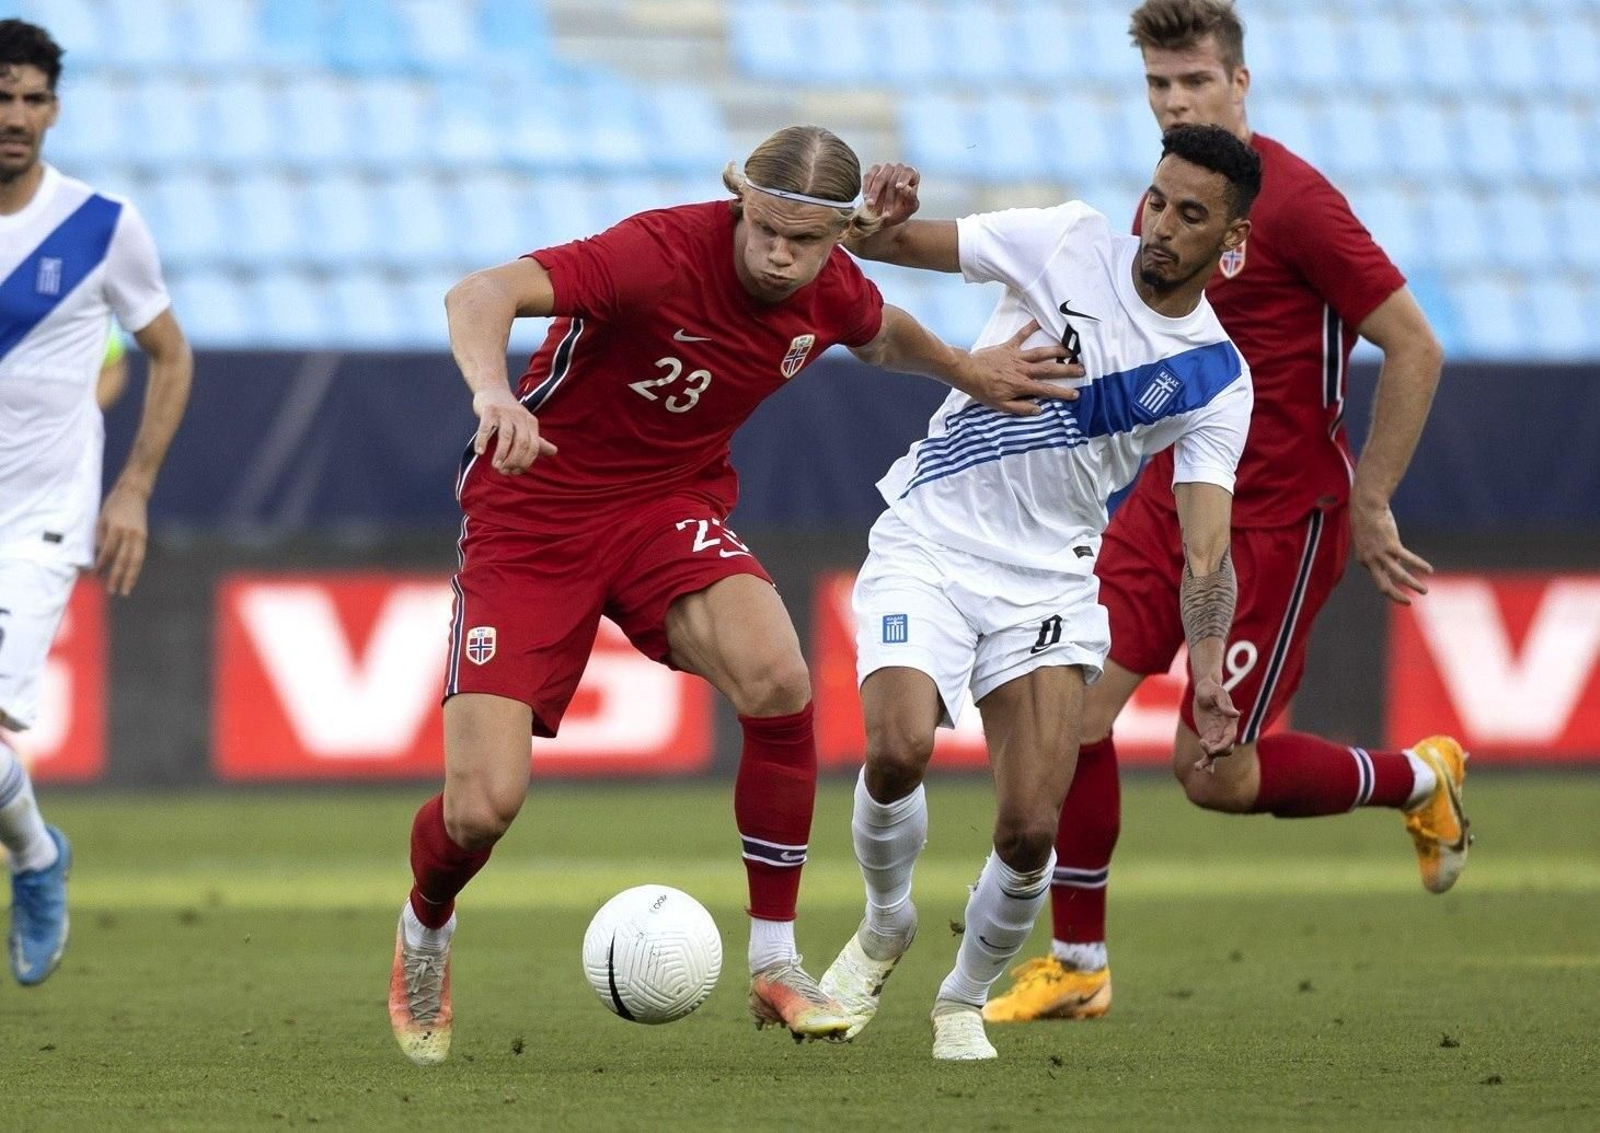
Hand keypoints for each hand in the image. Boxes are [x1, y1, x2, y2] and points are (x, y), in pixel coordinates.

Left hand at [95, 483, 148, 596]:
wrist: (134, 493)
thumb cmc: (113, 505)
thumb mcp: (101, 519)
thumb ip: (101, 538)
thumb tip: (99, 558)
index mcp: (115, 528)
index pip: (108, 551)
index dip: (101, 565)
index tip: (95, 576)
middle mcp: (129, 534)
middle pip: (123, 559)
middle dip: (117, 576)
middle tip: (112, 590)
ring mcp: (139, 536)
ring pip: (135, 561)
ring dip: (130, 577)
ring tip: (125, 590)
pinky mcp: (144, 537)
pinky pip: (140, 556)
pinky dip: (136, 569)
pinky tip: (131, 578)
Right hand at [473, 386, 556, 474]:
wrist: (492, 389)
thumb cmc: (510, 413)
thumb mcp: (526, 424)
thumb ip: (538, 440)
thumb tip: (555, 452)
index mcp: (531, 422)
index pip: (534, 446)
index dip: (526, 462)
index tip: (516, 471)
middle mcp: (520, 417)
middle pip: (521, 443)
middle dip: (514, 460)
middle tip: (504, 471)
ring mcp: (504, 413)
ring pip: (506, 437)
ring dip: (501, 454)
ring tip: (496, 466)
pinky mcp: (489, 410)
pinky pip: (485, 428)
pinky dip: (482, 441)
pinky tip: (480, 452)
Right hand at [862, 162, 921, 226]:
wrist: (887, 215)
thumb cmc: (901, 210)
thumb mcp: (910, 207)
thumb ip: (911, 198)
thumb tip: (907, 188)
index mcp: (912, 176)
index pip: (909, 172)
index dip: (904, 178)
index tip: (899, 187)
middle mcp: (899, 169)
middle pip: (893, 179)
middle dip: (888, 198)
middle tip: (885, 213)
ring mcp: (886, 169)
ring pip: (880, 178)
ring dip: (874, 193)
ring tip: (871, 205)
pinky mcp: (874, 171)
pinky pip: (869, 177)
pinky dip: (866, 188)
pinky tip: (866, 198)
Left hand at [955, 319, 1085, 415]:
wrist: (966, 372)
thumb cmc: (983, 390)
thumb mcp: (1001, 405)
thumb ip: (1021, 408)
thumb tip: (1039, 410)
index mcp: (1022, 385)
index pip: (1047, 390)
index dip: (1062, 393)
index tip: (1076, 394)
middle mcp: (1023, 369)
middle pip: (1050, 368)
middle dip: (1068, 369)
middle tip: (1083, 368)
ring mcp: (1017, 357)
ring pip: (1041, 352)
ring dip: (1057, 350)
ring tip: (1071, 349)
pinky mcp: (1008, 347)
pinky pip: (1021, 336)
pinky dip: (1030, 327)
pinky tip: (1039, 320)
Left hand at [1190, 673, 1239, 772]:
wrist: (1204, 689)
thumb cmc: (1211, 689)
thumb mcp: (1216, 694)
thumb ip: (1224, 704)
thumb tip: (1235, 714)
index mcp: (1230, 723)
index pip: (1229, 739)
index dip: (1222, 745)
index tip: (1210, 748)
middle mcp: (1225, 732)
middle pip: (1225, 749)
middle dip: (1216, 752)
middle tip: (1202, 743)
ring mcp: (1217, 736)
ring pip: (1217, 754)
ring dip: (1209, 761)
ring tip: (1198, 767)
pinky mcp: (1208, 737)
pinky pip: (1208, 752)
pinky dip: (1205, 761)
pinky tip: (1199, 767)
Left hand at [1350, 499, 1431, 604]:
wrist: (1366, 507)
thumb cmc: (1368, 522)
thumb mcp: (1370, 541)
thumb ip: (1381, 553)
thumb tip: (1398, 562)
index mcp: (1364, 561)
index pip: (1379, 574)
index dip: (1391, 574)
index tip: (1401, 567)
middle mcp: (1370, 561)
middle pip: (1383, 586)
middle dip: (1396, 596)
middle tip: (1408, 602)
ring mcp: (1380, 554)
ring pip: (1398, 576)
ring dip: (1412, 585)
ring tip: (1424, 591)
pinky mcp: (1390, 546)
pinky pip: (1408, 559)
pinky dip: (1419, 565)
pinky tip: (1429, 570)